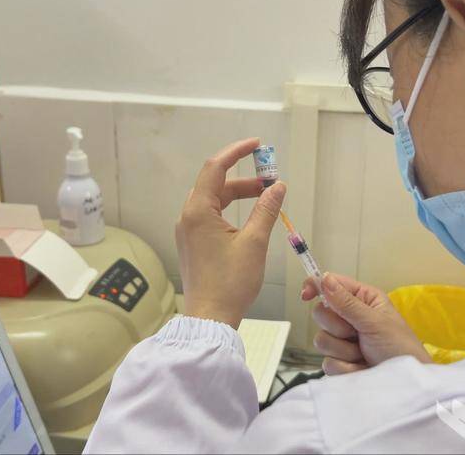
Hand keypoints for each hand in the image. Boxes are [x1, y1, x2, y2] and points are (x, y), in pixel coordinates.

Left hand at [176, 138, 286, 328]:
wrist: (210, 318)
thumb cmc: (230, 283)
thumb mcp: (254, 243)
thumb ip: (266, 210)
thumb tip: (277, 187)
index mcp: (198, 212)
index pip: (215, 168)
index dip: (236, 152)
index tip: (257, 145)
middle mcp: (188, 217)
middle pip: (214, 184)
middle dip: (243, 178)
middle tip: (270, 180)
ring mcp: (188, 231)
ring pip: (213, 201)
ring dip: (238, 195)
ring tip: (265, 198)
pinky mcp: (193, 244)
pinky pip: (210, 216)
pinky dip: (230, 211)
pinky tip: (250, 218)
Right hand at [302, 273, 431, 374]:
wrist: (404, 384)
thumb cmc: (400, 347)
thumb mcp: (375, 322)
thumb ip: (347, 303)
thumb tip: (325, 279)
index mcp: (362, 300)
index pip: (332, 286)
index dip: (316, 287)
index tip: (306, 295)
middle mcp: (350, 317)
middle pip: (321, 314)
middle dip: (338, 327)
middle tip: (358, 334)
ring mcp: (343, 341)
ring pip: (321, 339)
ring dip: (344, 349)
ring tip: (364, 353)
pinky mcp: (340, 362)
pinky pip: (327, 361)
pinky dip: (345, 366)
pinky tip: (361, 368)